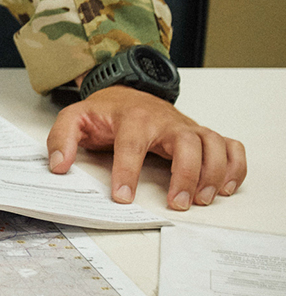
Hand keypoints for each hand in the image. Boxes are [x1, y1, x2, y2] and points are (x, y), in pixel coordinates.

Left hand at [46, 85, 245, 209]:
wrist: (127, 92)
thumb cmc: (106, 111)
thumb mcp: (75, 118)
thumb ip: (62, 139)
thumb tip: (58, 165)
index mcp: (133, 118)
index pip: (132, 144)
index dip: (127, 171)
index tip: (122, 196)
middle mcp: (166, 121)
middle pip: (187, 144)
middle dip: (185, 175)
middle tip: (177, 203)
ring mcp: (188, 127)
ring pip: (214, 146)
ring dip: (214, 174)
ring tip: (201, 199)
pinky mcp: (202, 134)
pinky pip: (231, 147)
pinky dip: (236, 166)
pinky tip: (226, 187)